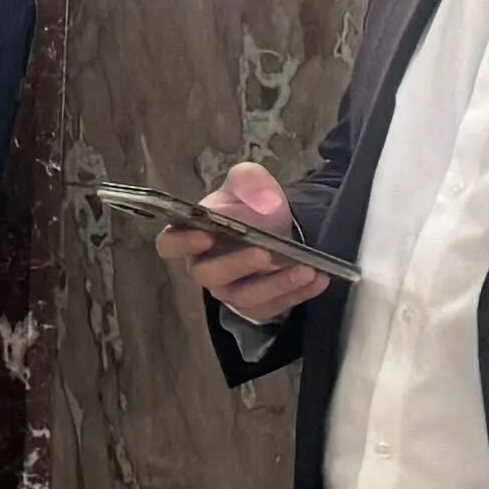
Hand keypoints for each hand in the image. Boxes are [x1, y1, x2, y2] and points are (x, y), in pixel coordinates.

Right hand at [162, 155, 333, 323]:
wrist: (278, 227)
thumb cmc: (250, 207)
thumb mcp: (249, 181)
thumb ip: (249, 181)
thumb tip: (262, 202)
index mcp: (193, 236)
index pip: (170, 244)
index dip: (182, 244)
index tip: (205, 235)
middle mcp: (206, 268)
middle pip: (209, 276)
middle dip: (237, 265)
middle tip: (265, 253)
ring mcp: (231, 291)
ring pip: (245, 298)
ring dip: (276, 285)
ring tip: (306, 269)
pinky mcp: (256, 306)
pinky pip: (273, 308)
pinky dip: (297, 294)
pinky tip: (318, 279)